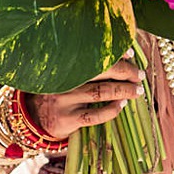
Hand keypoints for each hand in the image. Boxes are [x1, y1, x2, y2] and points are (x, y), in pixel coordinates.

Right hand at [25, 57, 144, 144]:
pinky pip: (93, 115)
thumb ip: (88, 69)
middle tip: (139, 75)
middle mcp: (64, 80)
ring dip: (123, 91)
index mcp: (66, 66)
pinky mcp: (66, 119)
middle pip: (100, 72)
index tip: (131, 54)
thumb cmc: (60, 92)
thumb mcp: (68, 77)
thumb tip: (124, 58)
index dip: (115, 54)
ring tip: (137, 91)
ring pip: (100, 92)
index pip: (94, 55)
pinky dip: (111, 109)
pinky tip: (122, 105)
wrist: (33, 117)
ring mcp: (64, 100)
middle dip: (125, 72)